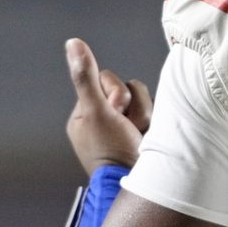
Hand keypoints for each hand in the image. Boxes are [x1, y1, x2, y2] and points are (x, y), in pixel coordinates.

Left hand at [65, 38, 152, 175]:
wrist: (138, 183)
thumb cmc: (111, 150)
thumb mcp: (96, 110)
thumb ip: (86, 77)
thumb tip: (73, 43)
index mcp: (85, 114)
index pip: (106, 80)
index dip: (115, 93)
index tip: (113, 112)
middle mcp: (104, 119)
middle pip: (126, 88)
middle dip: (131, 105)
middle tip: (126, 127)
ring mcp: (124, 128)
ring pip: (142, 99)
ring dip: (143, 115)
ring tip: (138, 135)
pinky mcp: (143, 134)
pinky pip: (154, 112)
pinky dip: (153, 123)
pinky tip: (147, 139)